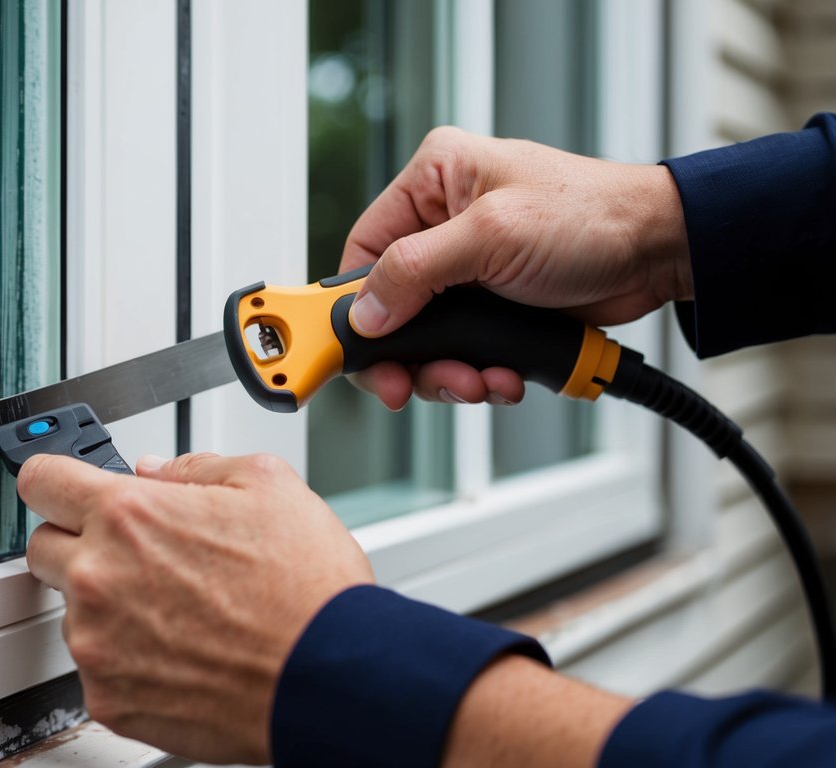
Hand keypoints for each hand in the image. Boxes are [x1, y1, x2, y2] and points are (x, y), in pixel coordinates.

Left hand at [19, 452, 372, 764]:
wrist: (330, 677)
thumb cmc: (306, 589)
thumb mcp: (266, 484)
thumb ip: (194, 467)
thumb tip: (157, 471)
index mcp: (128, 515)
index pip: (40, 480)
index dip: (54, 479)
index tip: (63, 489)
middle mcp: (99, 577)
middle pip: (42, 547)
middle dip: (79, 543)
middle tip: (136, 555)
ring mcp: (97, 644)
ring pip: (73, 612)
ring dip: (107, 606)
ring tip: (179, 611)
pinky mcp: (109, 699)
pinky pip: (96, 668)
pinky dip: (126, 660)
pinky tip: (180, 652)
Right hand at [340, 126, 690, 410]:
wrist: (661, 252)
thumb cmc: (593, 216)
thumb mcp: (491, 235)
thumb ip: (417, 272)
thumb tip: (365, 313)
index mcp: (433, 181)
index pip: (362, 250)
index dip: (350, 306)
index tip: (344, 350)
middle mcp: (442, 223)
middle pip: (388, 306)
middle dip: (406, 355)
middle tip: (408, 387)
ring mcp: (467, 270)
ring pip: (425, 339)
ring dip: (447, 373)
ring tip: (479, 382)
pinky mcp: (492, 307)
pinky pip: (462, 353)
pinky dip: (478, 375)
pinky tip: (503, 377)